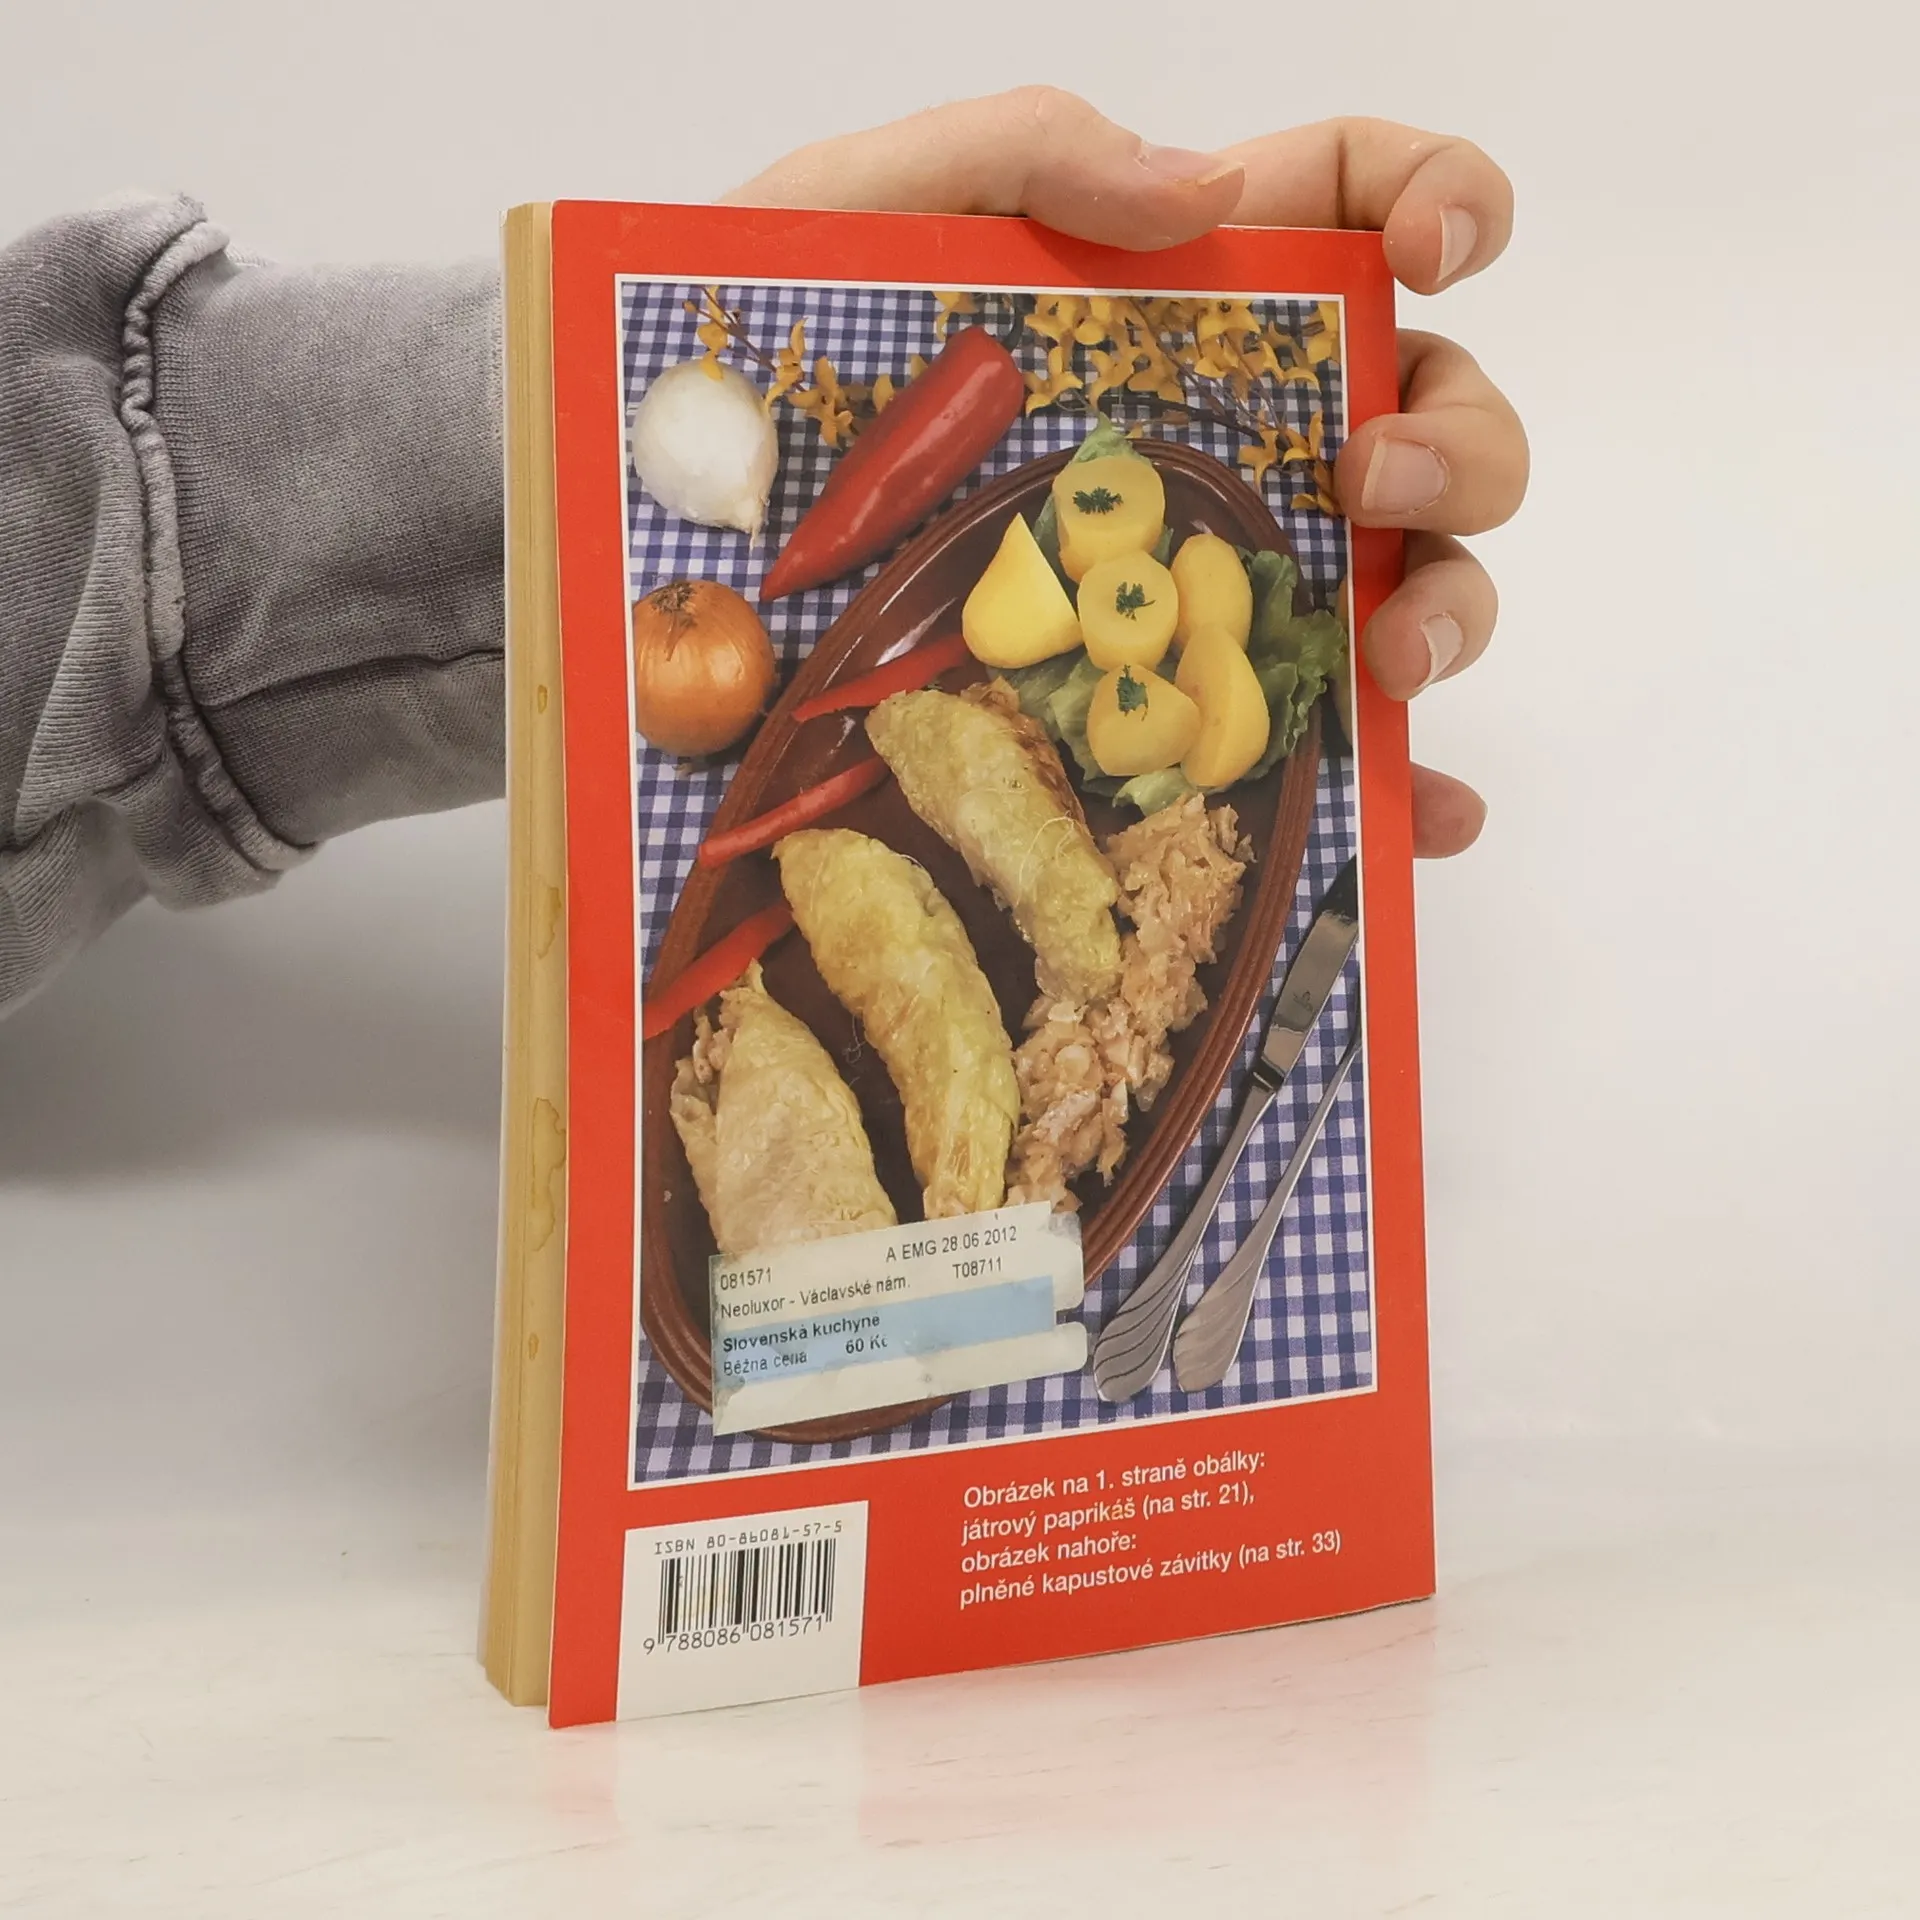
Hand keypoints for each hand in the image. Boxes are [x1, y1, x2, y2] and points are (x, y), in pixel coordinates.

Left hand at [726, 89, 1525, 856]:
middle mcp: (1220, 438)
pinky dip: (1399, 783)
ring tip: (1390, 661)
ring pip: (1409, 578)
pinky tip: (1418, 817)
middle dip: (1458, 442)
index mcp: (1166, 294)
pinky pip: (1319, 747)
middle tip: (1369, 482)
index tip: (1438, 251)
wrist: (671, 551)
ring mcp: (1204, 580)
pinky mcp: (1166, 707)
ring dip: (1452, 611)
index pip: (1351, 203)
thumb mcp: (857, 212)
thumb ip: (1021, 155)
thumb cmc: (756, 374)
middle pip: (1426, 410)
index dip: (1442, 199)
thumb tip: (1204, 195)